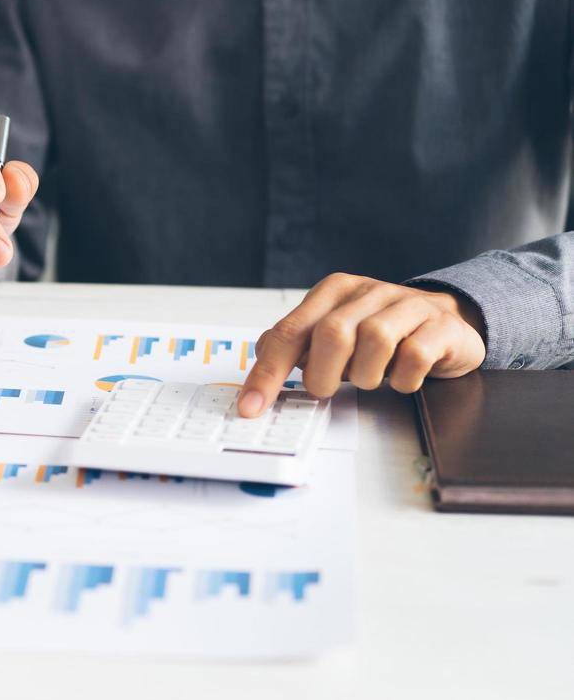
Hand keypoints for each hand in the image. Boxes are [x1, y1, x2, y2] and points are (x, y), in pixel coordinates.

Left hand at [238, 273, 487, 416]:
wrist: (448, 320)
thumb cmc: (381, 331)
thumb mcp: (335, 332)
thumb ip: (299, 344)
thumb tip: (262, 361)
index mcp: (332, 293)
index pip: (290, 332)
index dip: (268, 372)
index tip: (251, 407)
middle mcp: (367, 293)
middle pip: (332, 333)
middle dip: (323, 374)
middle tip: (326, 389)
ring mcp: (408, 305)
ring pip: (375, 341)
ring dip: (366, 375)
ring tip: (370, 379)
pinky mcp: (440, 326)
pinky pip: (415, 356)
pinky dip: (403, 378)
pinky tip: (402, 378)